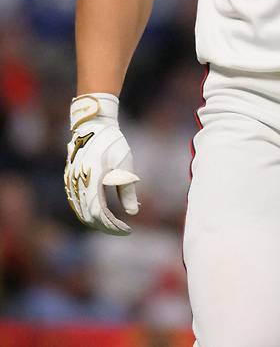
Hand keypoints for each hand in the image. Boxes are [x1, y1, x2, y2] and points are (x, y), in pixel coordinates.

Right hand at [64, 93, 139, 234]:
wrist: (92, 124)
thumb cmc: (112, 142)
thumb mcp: (124, 164)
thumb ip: (127, 190)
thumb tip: (133, 213)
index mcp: (92, 180)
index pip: (100, 214)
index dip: (113, 226)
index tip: (126, 230)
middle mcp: (78, 184)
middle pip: (88, 216)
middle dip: (105, 226)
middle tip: (121, 230)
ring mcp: (71, 182)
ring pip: (80, 211)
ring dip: (95, 221)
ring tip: (111, 224)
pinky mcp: (69, 179)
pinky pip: (76, 202)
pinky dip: (86, 212)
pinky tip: (98, 213)